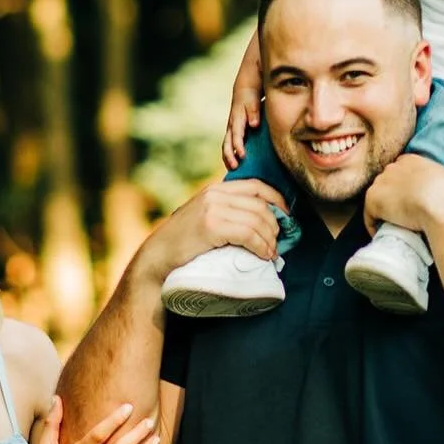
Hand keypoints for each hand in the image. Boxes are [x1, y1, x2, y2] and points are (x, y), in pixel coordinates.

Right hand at [139, 179, 286, 285]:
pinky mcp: (211, 226)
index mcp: (215, 190)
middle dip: (276, 225)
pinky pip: (248, 233)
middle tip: (278, 243)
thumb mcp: (204, 218)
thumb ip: (226, 213)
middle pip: (260, 205)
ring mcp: (212, 209)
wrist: (157, 258)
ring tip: (271, 253)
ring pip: (257, 220)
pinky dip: (261, 246)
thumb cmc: (182, 244)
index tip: (287, 218)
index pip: (257, 186)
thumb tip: (260, 223)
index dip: (277, 200)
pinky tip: (264, 255)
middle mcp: (214, 194)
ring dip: (270, 239)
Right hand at [222, 79, 263, 169]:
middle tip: (235, 167)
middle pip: (227, 143)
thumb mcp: (253, 101)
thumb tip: (254, 125)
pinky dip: (230, 155)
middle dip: (230, 156)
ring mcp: (230, 130)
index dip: (238, 146)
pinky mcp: (233, 133)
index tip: (242, 156)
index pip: (236, 135)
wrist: (244, 90)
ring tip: (233, 170)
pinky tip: (235, 165)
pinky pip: (229, 146)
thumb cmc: (250, 97)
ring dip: (227, 158)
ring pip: (226, 146)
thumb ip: (254, 113)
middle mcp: (231, 126)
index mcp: (236, 119)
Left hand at [363, 155, 443, 236]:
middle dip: (390, 197)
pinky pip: (369, 215)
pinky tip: (382, 235)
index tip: (409, 202)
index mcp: (413, 160)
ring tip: (392, 227)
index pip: (400, 170)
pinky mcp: (374, 199)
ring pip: (377, 198)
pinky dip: (373, 226)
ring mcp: (382, 182)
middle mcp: (394, 167)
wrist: (442, 204)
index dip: (402, 187)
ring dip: (382, 211)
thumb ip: (441, 186)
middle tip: (400, 216)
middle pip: (386, 182)